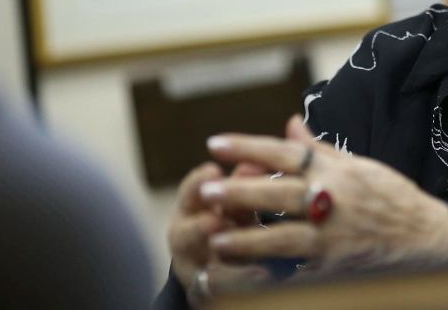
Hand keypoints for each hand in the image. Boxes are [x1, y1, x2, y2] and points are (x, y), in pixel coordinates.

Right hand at [167, 162, 268, 306]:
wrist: (222, 265)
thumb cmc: (232, 220)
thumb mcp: (236, 201)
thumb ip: (244, 183)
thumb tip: (257, 158)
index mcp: (190, 209)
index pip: (188, 193)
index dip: (198, 183)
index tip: (213, 170)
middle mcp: (185, 238)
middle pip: (184, 232)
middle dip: (199, 225)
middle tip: (215, 219)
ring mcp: (194, 266)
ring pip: (202, 265)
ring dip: (217, 255)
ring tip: (235, 250)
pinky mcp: (207, 288)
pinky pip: (222, 286)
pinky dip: (241, 279)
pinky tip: (263, 272)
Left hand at [200, 116, 447, 272]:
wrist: (430, 239)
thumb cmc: (394, 199)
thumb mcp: (361, 165)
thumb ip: (319, 149)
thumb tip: (290, 123)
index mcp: (338, 171)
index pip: (287, 152)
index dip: (250, 146)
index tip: (216, 143)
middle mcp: (334, 201)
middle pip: (279, 192)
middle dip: (241, 190)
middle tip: (209, 188)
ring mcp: (335, 237)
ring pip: (283, 237)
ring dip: (247, 238)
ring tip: (215, 238)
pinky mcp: (335, 267)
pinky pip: (296, 272)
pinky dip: (269, 274)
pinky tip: (245, 276)